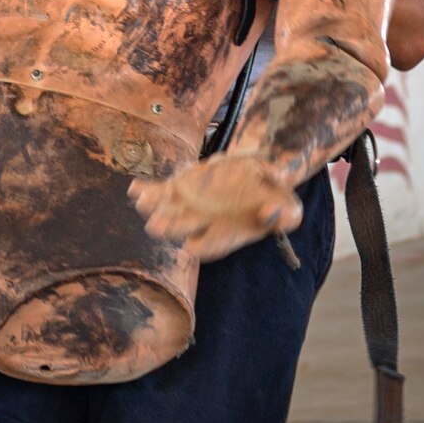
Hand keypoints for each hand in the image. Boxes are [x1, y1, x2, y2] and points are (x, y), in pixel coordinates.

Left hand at [131, 153, 303, 262]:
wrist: (259, 173)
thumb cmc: (275, 194)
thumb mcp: (288, 204)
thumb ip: (282, 214)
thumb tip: (272, 213)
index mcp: (228, 234)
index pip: (213, 245)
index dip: (203, 246)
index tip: (191, 248)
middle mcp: (205, 225)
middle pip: (183, 229)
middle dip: (170, 228)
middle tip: (156, 226)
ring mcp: (190, 207)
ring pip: (167, 211)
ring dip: (154, 207)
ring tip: (143, 200)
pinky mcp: (181, 189)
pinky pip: (161, 192)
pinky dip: (148, 190)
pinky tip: (135, 188)